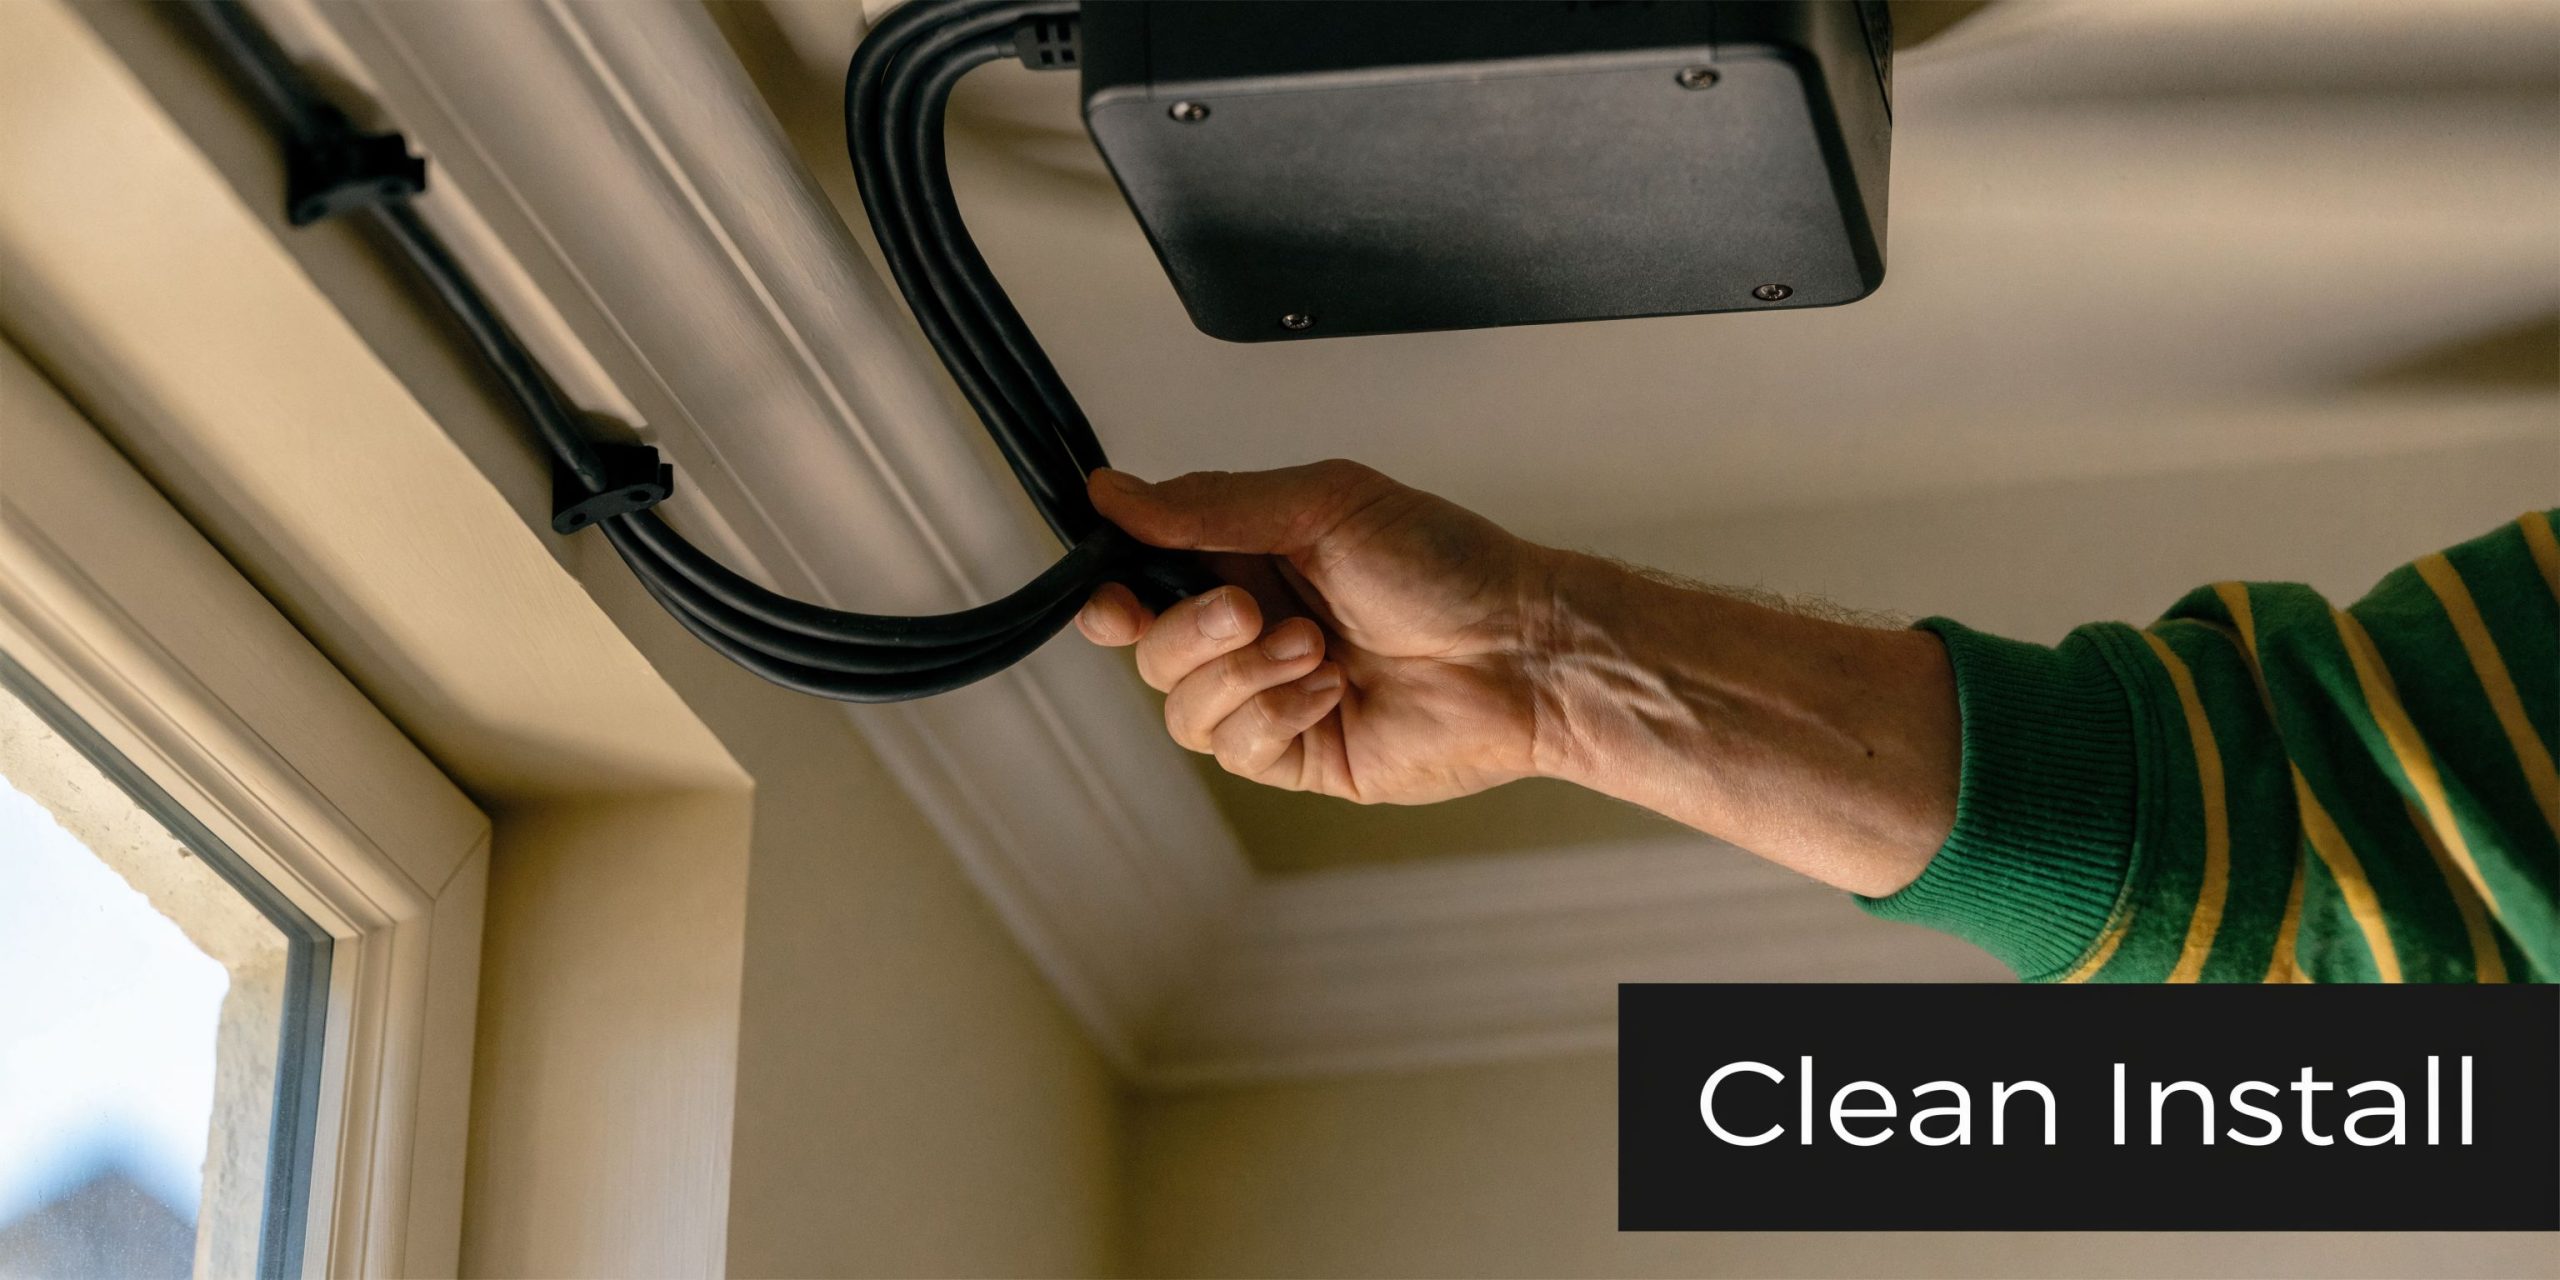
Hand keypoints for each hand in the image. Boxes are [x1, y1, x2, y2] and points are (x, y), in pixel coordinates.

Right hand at [1075, 460, 1554, 803]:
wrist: (1525, 650)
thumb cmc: (1448, 566)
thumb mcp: (1324, 504)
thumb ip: (1212, 505)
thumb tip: (1114, 493)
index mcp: (1251, 558)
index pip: (1146, 578)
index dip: (1115, 590)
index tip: (1115, 593)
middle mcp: (1254, 629)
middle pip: (1151, 649)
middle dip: (1189, 631)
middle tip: (1251, 609)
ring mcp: (1274, 697)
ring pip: (1184, 707)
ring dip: (1240, 675)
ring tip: (1313, 649)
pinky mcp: (1300, 756)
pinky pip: (1237, 750)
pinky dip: (1274, 715)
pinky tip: (1330, 690)